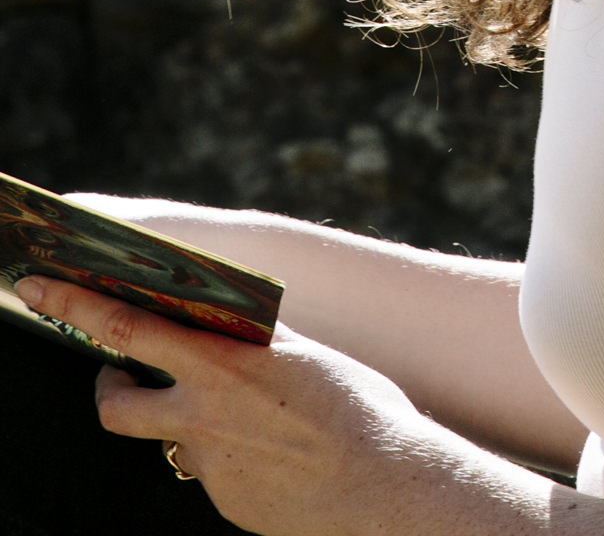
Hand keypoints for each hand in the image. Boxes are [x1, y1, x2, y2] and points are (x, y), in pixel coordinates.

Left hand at [15, 274, 439, 535]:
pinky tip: (273, 456)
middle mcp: (201, 417)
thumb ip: (255, 340)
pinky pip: (212, 473)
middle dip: (107, 386)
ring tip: (220, 415)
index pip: (122, 327)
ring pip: (167, 441)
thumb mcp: (302, 353)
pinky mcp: (224, 504)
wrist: (381, 489)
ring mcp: (208, 466)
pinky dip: (232, 459)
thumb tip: (231, 325)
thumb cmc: (356, 409)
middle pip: (115, 405)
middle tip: (115, 375)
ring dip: (177, 424)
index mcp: (219, 364)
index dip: (72, 304)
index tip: (35, 287)